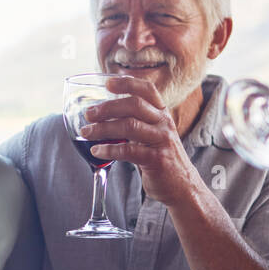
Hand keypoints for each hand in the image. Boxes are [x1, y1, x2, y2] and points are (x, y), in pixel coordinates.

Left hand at [81, 74, 198, 207]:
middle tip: (89, 114)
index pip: (147, 90)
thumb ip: (136, 122)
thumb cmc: (161, 158)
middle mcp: (163, 123)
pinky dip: (109, 149)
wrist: (182, 186)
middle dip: (108, 107)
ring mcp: (161, 140)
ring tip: (86, 132)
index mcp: (162, 114)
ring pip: (129, 126)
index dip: (128, 83)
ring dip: (103, 128)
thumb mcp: (153, 134)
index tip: (107, 83)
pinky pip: (128, 151)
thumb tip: (104, 115)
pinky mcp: (156, 160)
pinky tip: (96, 150)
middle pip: (134, 105)